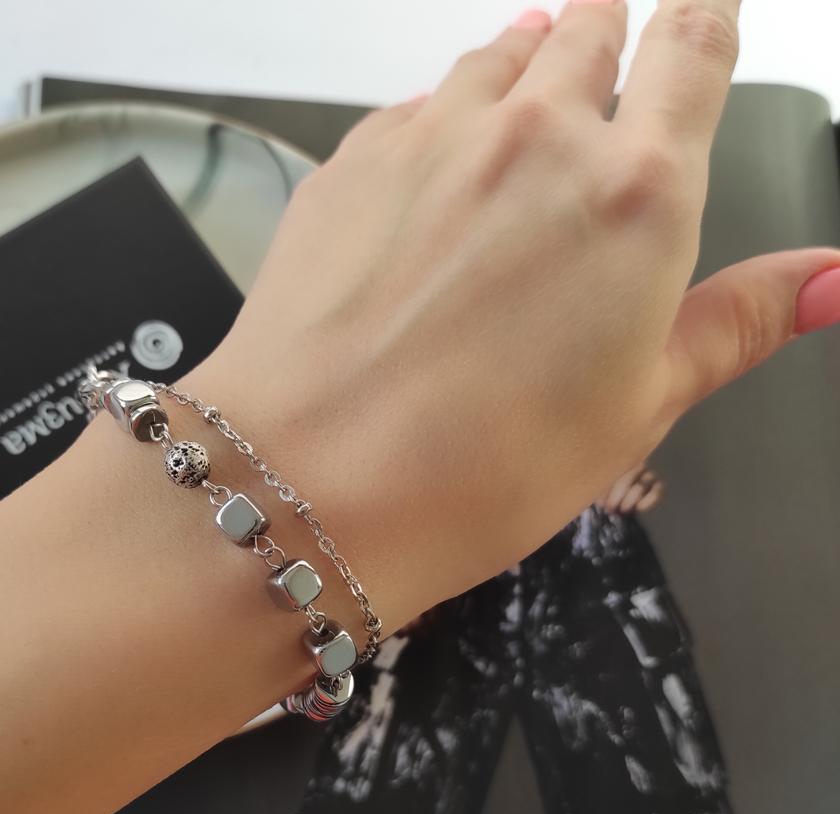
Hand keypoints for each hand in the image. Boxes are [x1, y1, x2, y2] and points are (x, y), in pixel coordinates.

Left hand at [182, 0, 839, 628]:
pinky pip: (414, 107)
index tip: (699, 17)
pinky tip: (434, 165)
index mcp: (636, 192)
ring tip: (525, 100)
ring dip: (522, 69)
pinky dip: (439, 119)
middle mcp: (537, 136)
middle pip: (589, 35)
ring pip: (497, 60)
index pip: (692, 52)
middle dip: (605, 41)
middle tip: (604, 64)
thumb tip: (832, 279)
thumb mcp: (637, 407)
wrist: (313, 480)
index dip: (701, 24)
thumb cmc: (485, 468)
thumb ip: (737, 322)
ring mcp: (434, 139)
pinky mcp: (351, 161)